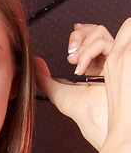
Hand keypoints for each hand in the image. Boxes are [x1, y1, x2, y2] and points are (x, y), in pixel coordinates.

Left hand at [35, 23, 114, 150]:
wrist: (94, 121)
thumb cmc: (82, 111)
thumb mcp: (58, 91)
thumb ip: (44, 78)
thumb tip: (34, 62)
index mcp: (93, 66)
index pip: (89, 40)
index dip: (79, 36)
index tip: (69, 48)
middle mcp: (105, 60)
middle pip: (96, 31)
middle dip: (78, 35)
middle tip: (70, 54)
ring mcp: (113, 58)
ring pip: (101, 32)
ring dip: (82, 43)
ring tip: (75, 62)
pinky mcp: (118, 58)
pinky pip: (105, 41)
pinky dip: (89, 50)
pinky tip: (82, 67)